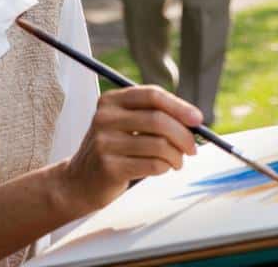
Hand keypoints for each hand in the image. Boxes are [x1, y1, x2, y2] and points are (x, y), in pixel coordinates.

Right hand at [57, 86, 201, 213]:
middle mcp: (105, 118)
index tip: (198, 119)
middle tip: (193, 148)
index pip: (152, 95)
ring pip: (159, 145)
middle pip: (158, 120)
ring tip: (177, 162)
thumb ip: (155, 116)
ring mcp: (105, 143)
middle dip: (184, 135)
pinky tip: (162, 168)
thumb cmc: (114, 150)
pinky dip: (165, 167)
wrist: (79, 182)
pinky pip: (153, 164)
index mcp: (111, 101)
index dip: (179, 106)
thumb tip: (195, 120)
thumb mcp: (126, 125)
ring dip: (176, 156)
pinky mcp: (109, 167)